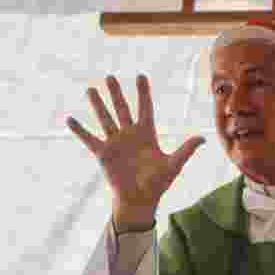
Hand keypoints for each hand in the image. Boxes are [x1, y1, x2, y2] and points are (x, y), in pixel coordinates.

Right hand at [66, 74, 203, 220]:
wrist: (140, 199)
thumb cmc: (159, 183)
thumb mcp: (174, 164)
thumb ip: (186, 149)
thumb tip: (204, 138)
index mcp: (147, 134)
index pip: (145, 108)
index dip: (143, 93)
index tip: (140, 75)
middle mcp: (130, 135)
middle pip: (122, 109)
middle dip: (116, 93)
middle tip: (110, 76)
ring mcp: (116, 143)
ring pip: (105, 119)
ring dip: (98, 105)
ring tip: (90, 89)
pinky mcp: (103, 154)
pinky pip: (89, 139)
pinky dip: (80, 130)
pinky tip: (70, 119)